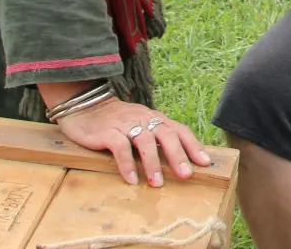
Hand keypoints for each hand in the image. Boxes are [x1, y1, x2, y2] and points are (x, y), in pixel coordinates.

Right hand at [56, 98, 212, 186]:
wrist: (85, 106)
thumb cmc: (117, 121)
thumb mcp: (141, 124)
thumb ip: (156, 137)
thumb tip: (179, 159)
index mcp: (155, 118)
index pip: (179, 130)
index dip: (193, 146)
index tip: (205, 163)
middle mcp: (144, 119)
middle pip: (167, 135)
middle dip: (178, 155)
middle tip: (186, 175)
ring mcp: (126, 125)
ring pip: (145, 141)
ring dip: (152, 163)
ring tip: (157, 184)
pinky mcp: (108, 132)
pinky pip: (120, 147)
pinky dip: (127, 164)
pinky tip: (132, 179)